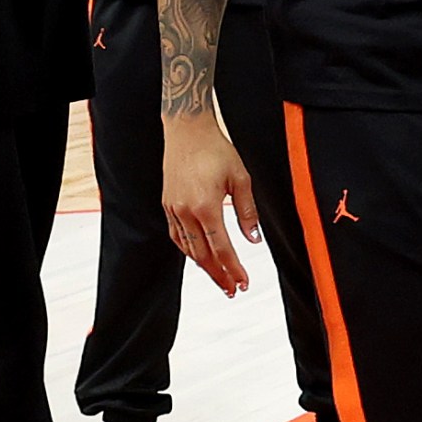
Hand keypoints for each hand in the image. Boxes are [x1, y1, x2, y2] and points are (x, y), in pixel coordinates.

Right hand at [162, 111, 257, 293]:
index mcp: (206, 207)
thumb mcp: (241, 179)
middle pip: (203, 255)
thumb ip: (248, 211)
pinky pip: (177, 236)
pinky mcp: (167, 204)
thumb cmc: (216, 151)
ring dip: (204, 266)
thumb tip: (254, 239)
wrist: (186, 131)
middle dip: (219, 275)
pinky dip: (189, 250)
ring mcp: (173, 209)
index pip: (222, 248)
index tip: (244, 283)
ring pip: (188, 248)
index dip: (234, 269)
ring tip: (220, 278)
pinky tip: (199, 257)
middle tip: (233, 290)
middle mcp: (185, 212)